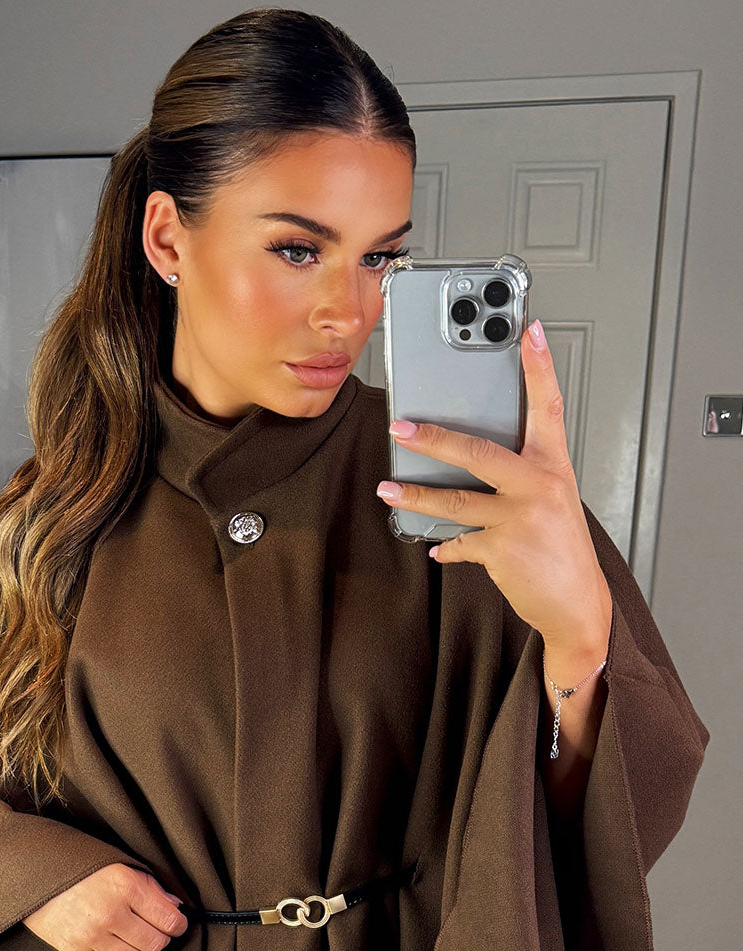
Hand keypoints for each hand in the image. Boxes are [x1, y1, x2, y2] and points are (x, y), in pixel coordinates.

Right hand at [22, 863, 187, 950]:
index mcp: (125, 886)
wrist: (32, 872)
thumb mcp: (118, 863)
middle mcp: (110, 913)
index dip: (179, 924)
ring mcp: (91, 935)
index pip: (169, 919)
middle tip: (154, 929)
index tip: (177, 923)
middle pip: (155, 942)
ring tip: (133, 940)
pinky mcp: (73, 950)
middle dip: (160, 938)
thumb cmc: (77, 865)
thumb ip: (149, 885)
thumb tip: (174, 907)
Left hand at [377, 320, 611, 650]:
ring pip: (454, 500)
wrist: (577, 604)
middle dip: (433, 438)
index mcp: (553, 466)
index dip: (539, 367)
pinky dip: (446, 545)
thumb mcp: (550, 501)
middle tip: (401, 426)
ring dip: (415, 496)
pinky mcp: (502, 550)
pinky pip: (459, 542)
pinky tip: (438, 545)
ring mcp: (520, 518)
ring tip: (388, 489)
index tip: (529, 331)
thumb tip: (466, 462)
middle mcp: (539, 486)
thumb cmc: (561, 549)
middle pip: (477, 451)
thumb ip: (518, 477)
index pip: (547, 406)